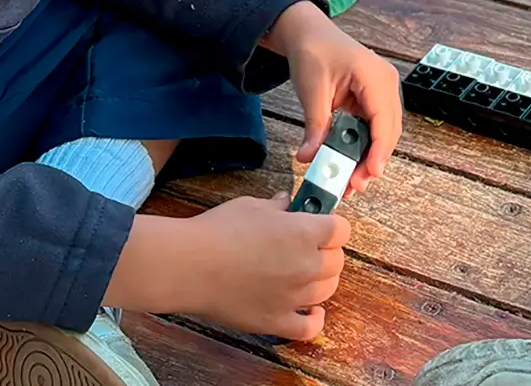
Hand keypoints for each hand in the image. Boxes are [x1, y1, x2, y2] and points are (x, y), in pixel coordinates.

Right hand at [163, 197, 350, 339]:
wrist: (189, 265)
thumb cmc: (217, 232)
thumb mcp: (251, 206)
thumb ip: (277, 206)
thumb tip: (287, 203)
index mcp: (303, 232)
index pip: (341, 229)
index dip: (333, 226)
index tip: (324, 225)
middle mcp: (305, 265)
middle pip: (337, 261)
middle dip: (327, 252)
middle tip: (310, 247)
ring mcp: (293, 297)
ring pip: (327, 290)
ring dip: (320, 280)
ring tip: (304, 273)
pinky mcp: (276, 320)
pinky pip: (309, 328)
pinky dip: (315, 320)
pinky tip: (311, 311)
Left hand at [265, 1, 400, 192]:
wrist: (308, 32)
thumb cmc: (313, 51)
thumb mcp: (312, 90)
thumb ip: (315, 125)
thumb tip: (309, 158)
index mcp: (375, 76)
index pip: (384, 121)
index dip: (379, 151)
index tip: (370, 174)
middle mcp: (386, 84)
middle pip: (388, 131)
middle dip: (373, 160)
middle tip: (354, 185)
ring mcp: (382, 91)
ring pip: (382, 133)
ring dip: (368, 157)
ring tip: (350, 182)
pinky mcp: (373, 99)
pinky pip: (373, 128)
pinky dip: (363, 146)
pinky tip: (350, 164)